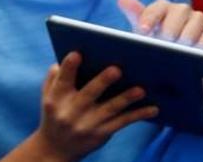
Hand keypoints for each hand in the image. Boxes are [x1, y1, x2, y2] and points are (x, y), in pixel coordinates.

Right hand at [23, 52, 156, 160]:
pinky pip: (123, 122)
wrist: (56, 149)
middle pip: (89, 94)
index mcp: (56, 99)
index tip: (77, 54)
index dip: (69, 68)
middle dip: (102, 82)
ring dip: (126, 98)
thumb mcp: (48, 97)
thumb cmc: (56, 113)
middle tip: (116, 69)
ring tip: (141, 89)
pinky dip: (139, 115)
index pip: (62, 81)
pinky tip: (154, 108)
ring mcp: (87, 124)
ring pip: (110, 108)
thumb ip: (55, 78)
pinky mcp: (101, 134)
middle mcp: (71, 112)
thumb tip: (66, 58)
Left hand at [118, 0, 202, 49]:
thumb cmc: (156, 42)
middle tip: (165, 44)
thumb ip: (135, 16)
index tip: (144, 31)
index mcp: (162, 7)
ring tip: (180, 51)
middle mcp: (181, 9)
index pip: (157, 8)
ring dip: (188, 37)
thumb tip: (122, 0)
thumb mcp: (143, 31)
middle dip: (171, 29)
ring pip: (196, 22)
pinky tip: (196, 52)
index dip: (150, 18)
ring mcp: (198, 18)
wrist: (175, 55)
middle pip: (179, 13)